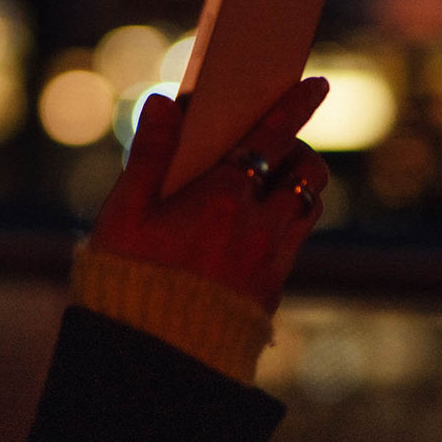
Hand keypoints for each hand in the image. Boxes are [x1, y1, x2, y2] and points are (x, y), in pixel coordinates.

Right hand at [86, 78, 331, 312]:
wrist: (152, 357)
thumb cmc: (128, 278)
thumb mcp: (124, 212)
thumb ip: (148, 153)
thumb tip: (164, 103)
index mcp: (222, 197)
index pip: (271, 137)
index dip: (295, 106)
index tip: (316, 84)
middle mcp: (258, 226)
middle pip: (306, 172)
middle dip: (299, 151)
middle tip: (277, 145)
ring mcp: (270, 261)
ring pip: (307, 209)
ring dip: (296, 189)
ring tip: (269, 186)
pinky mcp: (270, 293)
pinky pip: (292, 246)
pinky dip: (283, 227)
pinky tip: (252, 233)